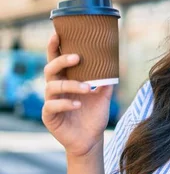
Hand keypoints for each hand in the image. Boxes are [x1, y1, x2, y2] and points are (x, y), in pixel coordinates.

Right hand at [42, 33, 112, 157]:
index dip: (54, 47)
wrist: (91, 139)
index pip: (57, 60)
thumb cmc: (94, 115)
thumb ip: (106, 82)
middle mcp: (56, 88)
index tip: (57, 34)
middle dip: (61, 61)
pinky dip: (66, 103)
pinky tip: (78, 105)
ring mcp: (50, 101)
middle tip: (77, 57)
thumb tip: (115, 65)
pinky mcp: (49, 116)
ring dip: (71, 84)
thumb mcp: (104, 97)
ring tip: (87, 88)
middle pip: (50, 69)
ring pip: (53, 86)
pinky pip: (52, 105)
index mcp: (67, 80)